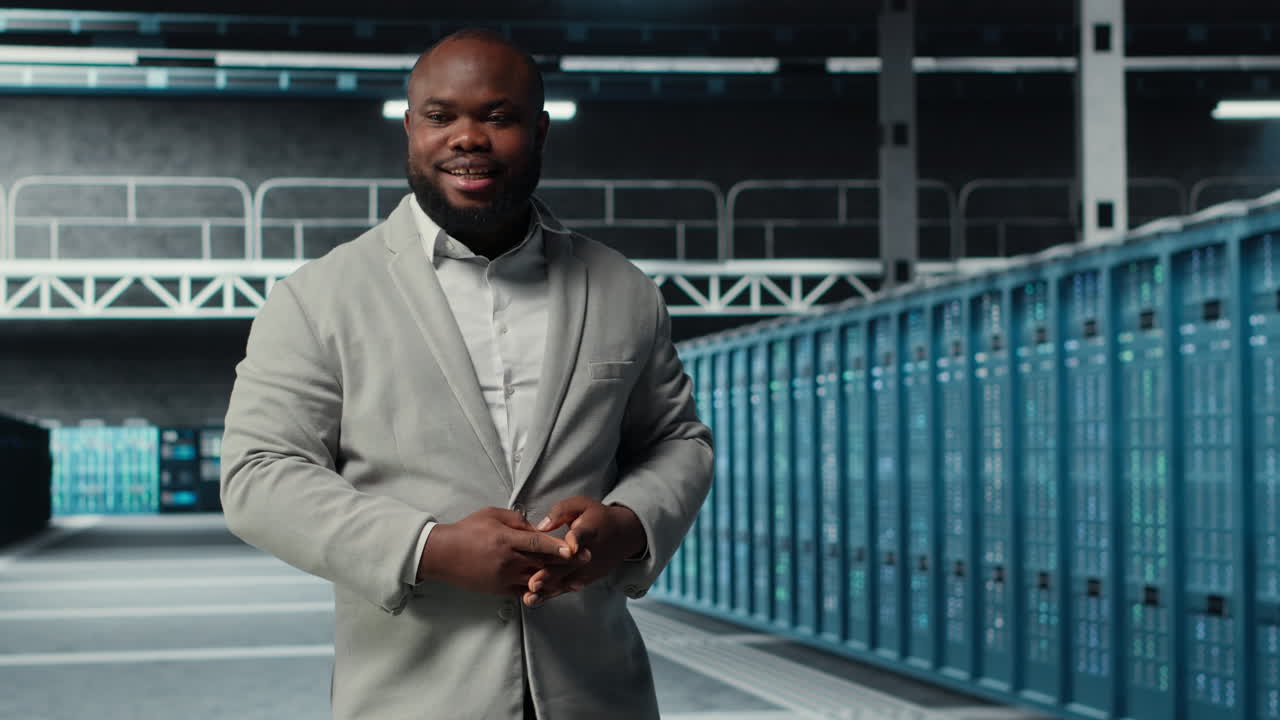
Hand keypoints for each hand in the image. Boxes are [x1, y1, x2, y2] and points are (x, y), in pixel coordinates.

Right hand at [418, 507, 574, 595]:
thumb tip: (537, 527)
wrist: (442, 554)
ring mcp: (503, 578)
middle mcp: (507, 561)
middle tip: (587, 559)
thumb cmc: (467, 530)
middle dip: (566, 562)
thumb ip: (517, 520)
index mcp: (506, 539)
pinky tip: (554, 591)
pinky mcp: (500, 590)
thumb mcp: (491, 514)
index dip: (557, 546)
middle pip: (543, 563)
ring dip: (558, 580)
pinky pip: (524, 593)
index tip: (575, 548)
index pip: (537, 543)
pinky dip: (540, 592)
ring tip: (577, 580)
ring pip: (537, 581)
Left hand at [522, 497, 645, 606]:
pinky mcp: (586, 579)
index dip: (576, 540)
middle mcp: (590, 553)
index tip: (570, 546)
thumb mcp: (581, 505)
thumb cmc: (596, 517)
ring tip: (530, 598)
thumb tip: (541, 526)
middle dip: (551, 574)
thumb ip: (560, 512)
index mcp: (589, 530)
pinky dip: (551, 594)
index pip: (583, 535)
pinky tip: (535, 600)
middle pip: (570, 564)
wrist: (623, 535)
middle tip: (533, 583)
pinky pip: (567, 587)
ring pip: (567, 580)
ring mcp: (589, 569)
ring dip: (548, 590)